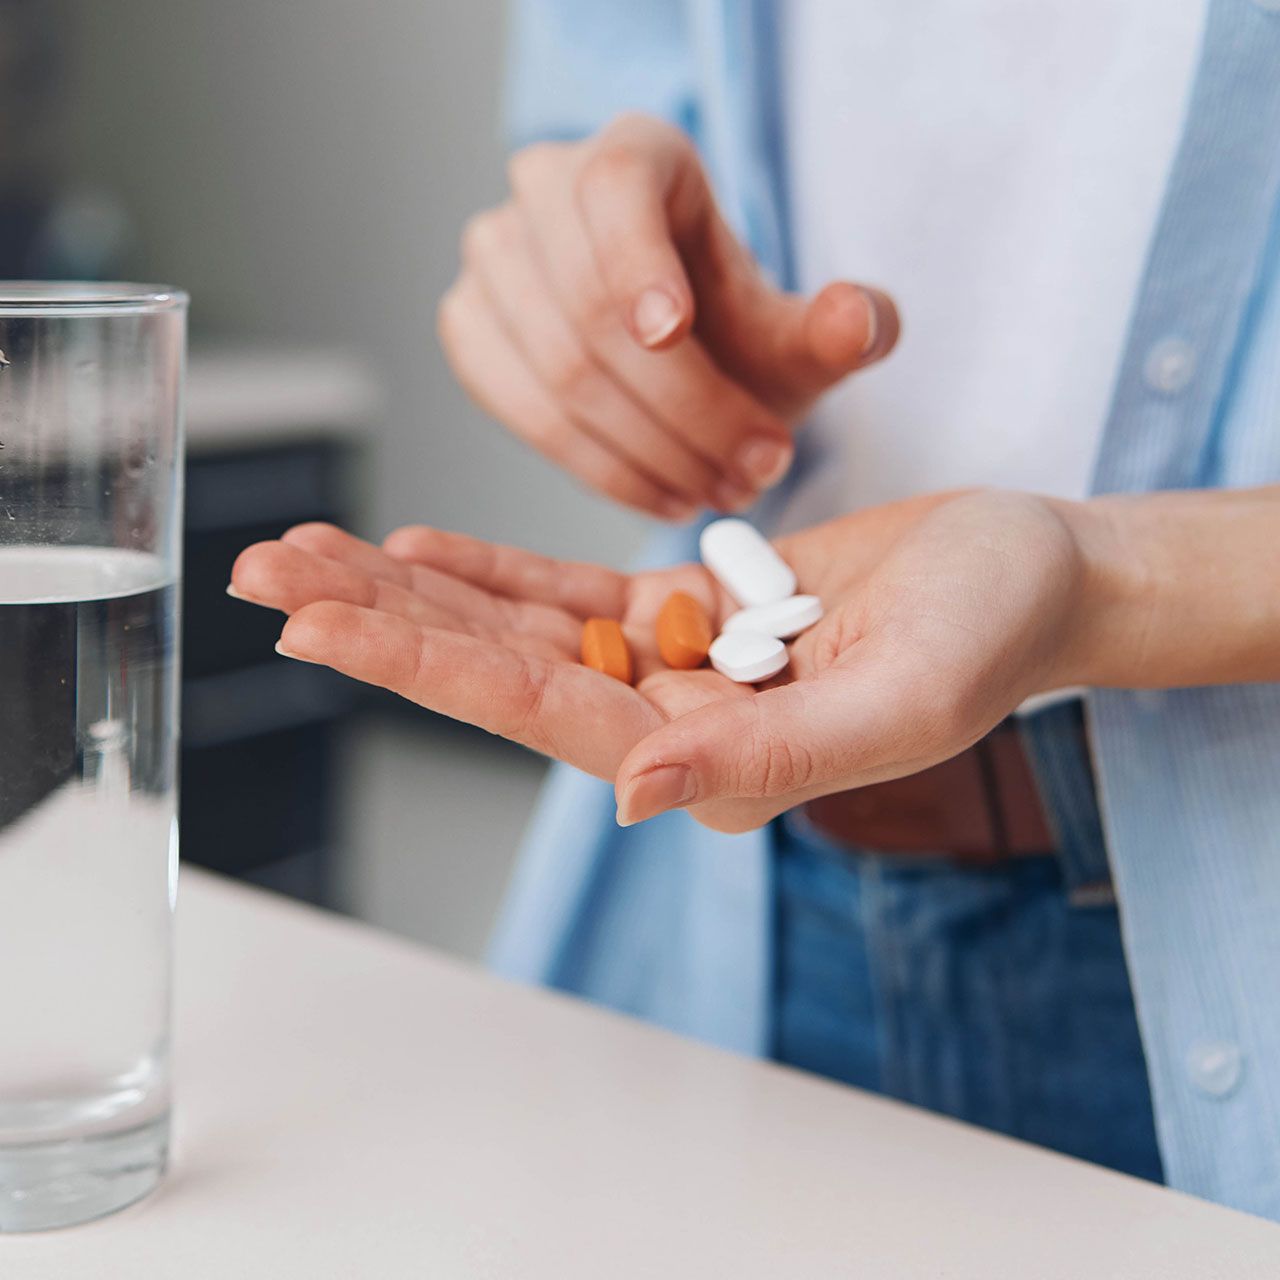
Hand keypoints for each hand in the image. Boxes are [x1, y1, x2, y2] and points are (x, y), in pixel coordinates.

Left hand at [229, 490, 1102, 832]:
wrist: (1032, 576)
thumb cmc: (992, 634)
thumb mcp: (898, 698)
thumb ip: (766, 759)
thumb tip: (629, 792)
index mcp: (716, 764)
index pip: (540, 712)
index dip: (424, 666)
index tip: (315, 622)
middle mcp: (675, 724)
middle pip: (500, 670)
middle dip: (382, 620)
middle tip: (265, 573)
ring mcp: (676, 666)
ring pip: (520, 629)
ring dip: (416, 590)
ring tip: (310, 552)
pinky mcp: (692, 610)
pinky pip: (574, 593)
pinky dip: (496, 573)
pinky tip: (421, 548)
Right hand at [440, 112, 898, 520]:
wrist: (686, 360)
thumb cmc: (737, 332)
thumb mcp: (798, 332)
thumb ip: (841, 328)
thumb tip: (856, 320)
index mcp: (633, 153)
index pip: (615, 188)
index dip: (637, 263)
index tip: (673, 335)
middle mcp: (545, 188)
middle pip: (589, 309)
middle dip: (681, 411)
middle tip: (755, 473)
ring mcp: (495, 258)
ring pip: (554, 372)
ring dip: (646, 456)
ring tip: (720, 494)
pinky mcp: (469, 328)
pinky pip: (520, 410)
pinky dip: (597, 470)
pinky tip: (662, 496)